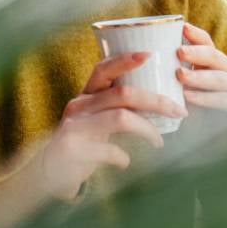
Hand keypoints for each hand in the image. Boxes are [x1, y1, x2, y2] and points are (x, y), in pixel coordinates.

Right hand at [37, 52, 187, 200]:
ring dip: (147, 129)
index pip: (103, 69)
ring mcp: (74, 126)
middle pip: (122, 93)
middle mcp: (79, 105)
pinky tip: (125, 162)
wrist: (48, 173)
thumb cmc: (81, 143)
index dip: (125, 60)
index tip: (150, 54)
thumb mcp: (95, 120)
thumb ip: (117, 109)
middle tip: (178, 110)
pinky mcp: (73, 149)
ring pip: (120, 118)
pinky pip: (109, 150)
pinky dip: (123, 156)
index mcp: (86, 95)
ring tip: (159, 141)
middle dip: (155, 100)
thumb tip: (160, 103)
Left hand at [176, 23, 226, 140]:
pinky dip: (209, 98)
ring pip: (224, 77)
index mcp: (213, 63)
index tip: (181, 27)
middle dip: (198, 54)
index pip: (206, 42)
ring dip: (202, 77)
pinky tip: (191, 98)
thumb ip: (165, 73)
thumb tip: (140, 52)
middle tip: (178, 53)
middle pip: (216, 57)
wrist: (202, 148)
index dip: (195, 34)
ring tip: (180, 77)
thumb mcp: (171, 91)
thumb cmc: (183, 116)